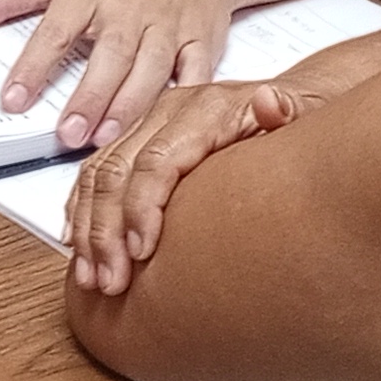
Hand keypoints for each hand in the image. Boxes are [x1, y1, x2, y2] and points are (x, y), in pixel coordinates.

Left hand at [0, 0, 255, 149]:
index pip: (55, 31)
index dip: (34, 67)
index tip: (14, 99)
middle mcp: (128, 9)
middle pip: (108, 57)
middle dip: (89, 97)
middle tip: (67, 134)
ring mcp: (168, 26)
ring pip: (150, 71)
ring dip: (129, 107)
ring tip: (105, 138)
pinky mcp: (202, 41)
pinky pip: (197, 73)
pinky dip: (187, 98)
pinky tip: (169, 124)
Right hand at [63, 77, 307, 295]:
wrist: (285, 100)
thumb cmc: (294, 118)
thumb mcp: (302, 114)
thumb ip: (286, 111)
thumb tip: (269, 103)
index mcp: (202, 109)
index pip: (156, 161)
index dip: (141, 208)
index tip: (140, 254)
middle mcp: (166, 113)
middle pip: (116, 172)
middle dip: (105, 232)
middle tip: (110, 280)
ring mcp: (146, 127)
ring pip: (96, 176)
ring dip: (88, 232)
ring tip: (91, 277)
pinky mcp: (134, 141)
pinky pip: (93, 175)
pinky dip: (81, 214)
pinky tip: (78, 247)